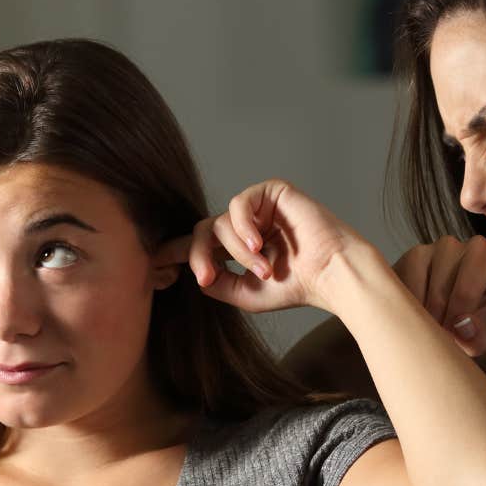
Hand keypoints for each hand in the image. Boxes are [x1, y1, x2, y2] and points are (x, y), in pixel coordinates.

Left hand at [170, 179, 371, 313]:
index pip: (201, 243)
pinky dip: (243, 227)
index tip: (154, 265)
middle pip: (203, 231)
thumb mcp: (245, 294)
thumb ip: (216, 282)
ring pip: (221, 222)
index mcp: (239, 247)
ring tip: (263, 269)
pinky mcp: (272, 192)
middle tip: (205, 277)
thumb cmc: (297, 286)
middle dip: (200, 255)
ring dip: (237, 250)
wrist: (332, 275)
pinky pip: (239, 204)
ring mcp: (259, 208)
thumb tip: (192, 271)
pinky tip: (258, 245)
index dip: (176, 252)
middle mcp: (246, 225)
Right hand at [393, 229, 485, 356]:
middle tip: (451, 329)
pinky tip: (414, 313)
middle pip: (479, 264)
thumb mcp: (472, 338)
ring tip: (431, 326)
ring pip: (446, 271)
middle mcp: (480, 252)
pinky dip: (415, 297)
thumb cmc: (456, 326)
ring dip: (436, 305)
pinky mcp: (418, 252)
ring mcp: (448, 248)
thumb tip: (466, 332)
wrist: (418, 319)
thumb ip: (475, 339)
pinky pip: (417, 272)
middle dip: (463, 300)